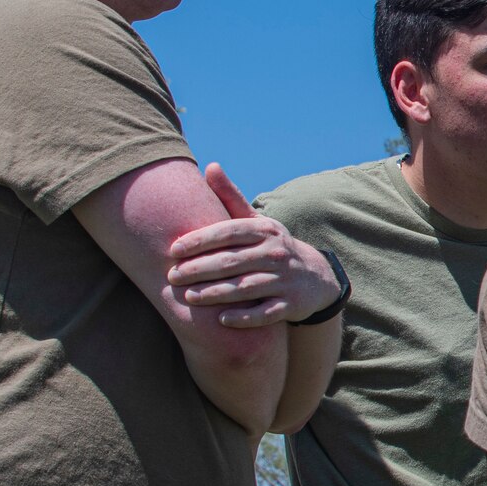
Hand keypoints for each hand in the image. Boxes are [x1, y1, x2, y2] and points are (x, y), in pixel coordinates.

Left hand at [167, 163, 341, 327]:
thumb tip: (209, 166)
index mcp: (264, 230)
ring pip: (246, 287)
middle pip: (233, 261)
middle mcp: (276, 253)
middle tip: (172, 277)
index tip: (173, 250)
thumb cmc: (272, 246)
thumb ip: (230, 197)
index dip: (200, 240)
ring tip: (189, 297)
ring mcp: (284, 279)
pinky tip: (222, 320)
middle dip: (200, 269)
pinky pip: (266, 313)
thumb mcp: (257, 221)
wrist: (314, 277)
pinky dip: (245, 317)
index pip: (228, 232)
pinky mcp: (290, 304)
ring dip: (216, 294)